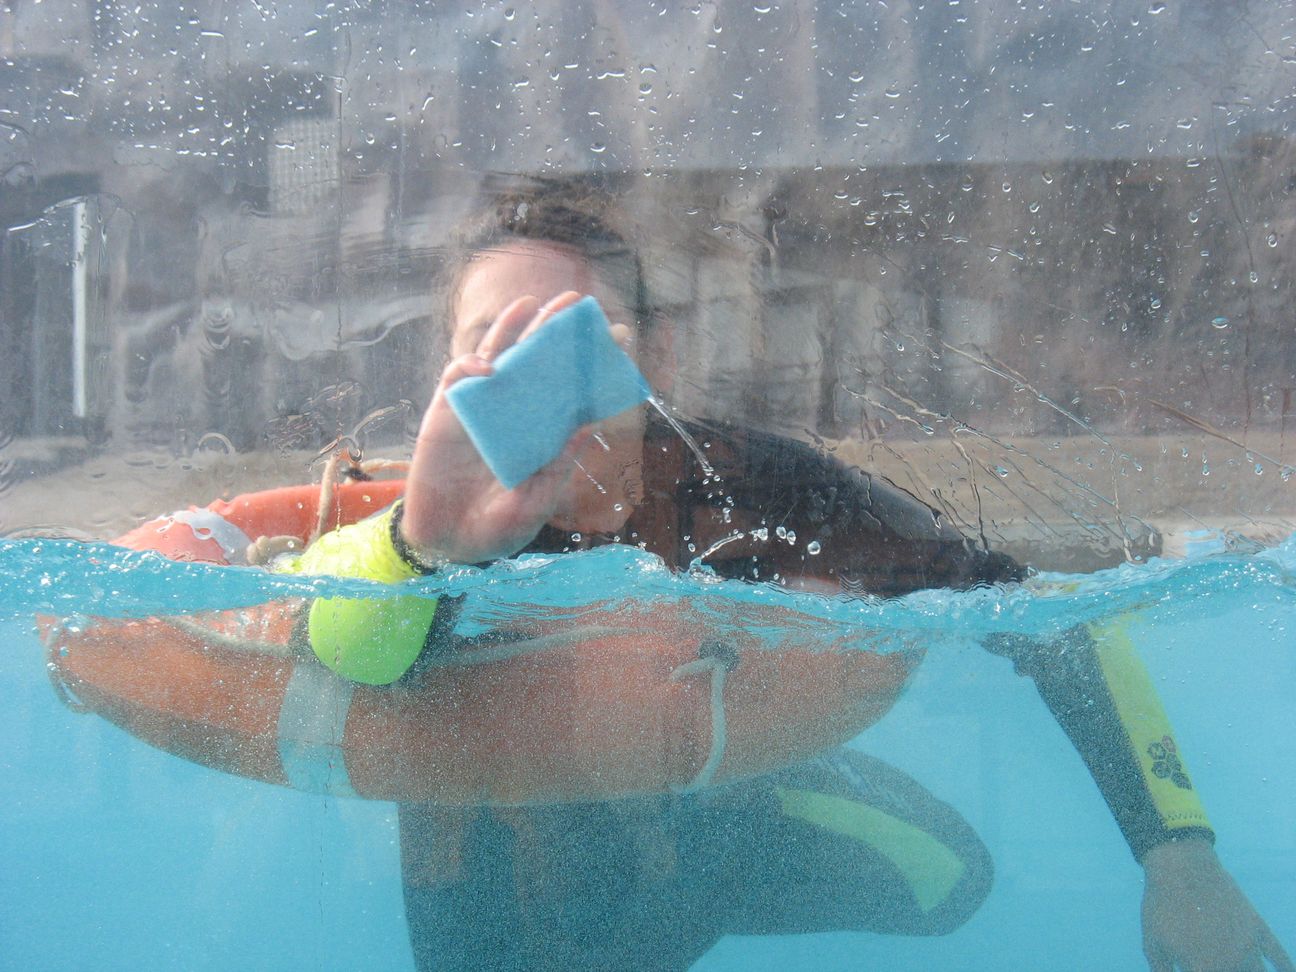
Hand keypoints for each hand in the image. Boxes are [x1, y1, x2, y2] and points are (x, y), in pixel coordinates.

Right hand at [400, 291, 592, 564]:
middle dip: (554, 330)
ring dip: (512, 329)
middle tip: (575, 301)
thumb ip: (558, 466)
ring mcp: (480, 411)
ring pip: (497, 359)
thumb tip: (589, 425)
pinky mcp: (446, 416)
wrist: (448, 545)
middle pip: (536, 362)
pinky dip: (470, 366)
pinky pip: (457, 380)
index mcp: (542, 433)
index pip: (571, 388)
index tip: (618, 335)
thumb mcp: (535, 501)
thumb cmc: (496, 529)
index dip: (592, 362)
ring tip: (531, 303)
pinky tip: (487, 364)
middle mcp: (514, 415)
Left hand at [1141, 838, 1292, 971]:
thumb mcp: (1152, 943)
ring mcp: (1248, 945)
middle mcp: (1230, 962)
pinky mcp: (1257, 927)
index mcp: (1201, 969)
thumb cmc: (1161, 905)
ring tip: (1240, 968)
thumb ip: (1162, 971)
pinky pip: (1279, 956)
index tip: (1197, 970)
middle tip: (1214, 965)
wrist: (1180, 866)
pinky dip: (1285, 967)